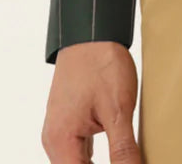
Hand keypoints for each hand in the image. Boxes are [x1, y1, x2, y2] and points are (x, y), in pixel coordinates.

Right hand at [42, 40, 138, 162]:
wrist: (90, 32)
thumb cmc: (101, 65)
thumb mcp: (118, 110)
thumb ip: (123, 149)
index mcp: (61, 142)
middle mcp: (54, 140)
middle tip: (127, 161)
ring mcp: (60, 130)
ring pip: (76, 163)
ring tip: (122, 159)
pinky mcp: (68, 121)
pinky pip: (78, 150)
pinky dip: (92, 158)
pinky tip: (112, 157)